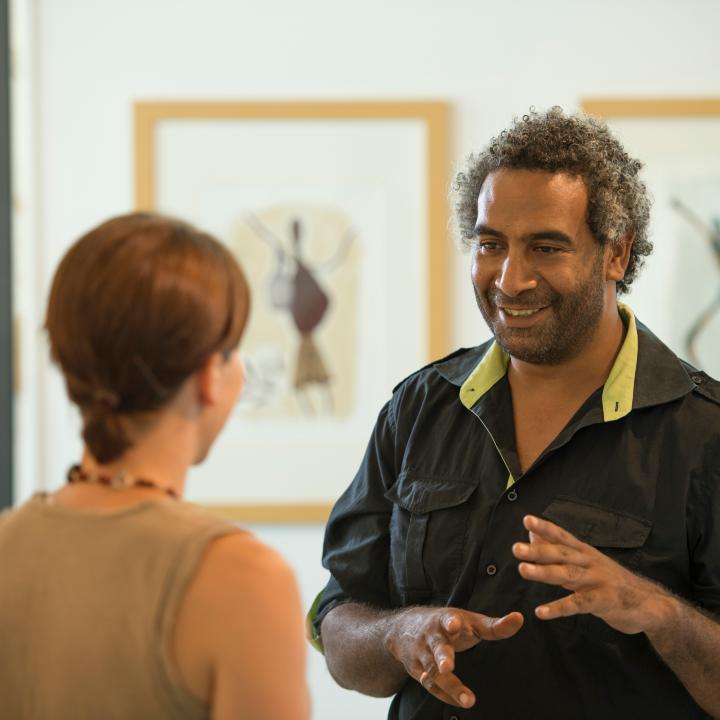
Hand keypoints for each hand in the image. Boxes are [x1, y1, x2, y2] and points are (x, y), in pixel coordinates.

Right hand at [384, 606, 522, 707]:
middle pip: (437, 647)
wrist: (403, 629)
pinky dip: (445, 695)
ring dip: (449, 687)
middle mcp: (431, 637)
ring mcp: (422, 655)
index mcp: (445, 620)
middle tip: (447, 667)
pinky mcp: (417, 671)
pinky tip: (460, 703)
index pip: (447, 620)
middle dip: (442, 657)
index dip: (451, 622)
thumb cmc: (446, 624)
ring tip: (468, 700)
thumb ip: (494, 625)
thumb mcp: (468, 620)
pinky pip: (431, 686)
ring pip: (433, 673)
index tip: (454, 624)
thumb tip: (520, 618)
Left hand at [513, 514, 673, 634]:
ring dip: (544, 573)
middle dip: (538, 550)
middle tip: (516, 548)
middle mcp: (590, 562)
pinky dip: (559, 608)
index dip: (545, 528)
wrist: (651, 604)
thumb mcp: (585, 562)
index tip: (526, 519)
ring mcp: (598, 581)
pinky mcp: (604, 602)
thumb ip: (558, 550)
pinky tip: (541, 612)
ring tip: (523, 570)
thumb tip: (532, 534)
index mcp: (585, 552)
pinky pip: (578, 604)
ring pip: (568, 575)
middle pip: (562, 554)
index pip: (562, 537)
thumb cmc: (610, 581)